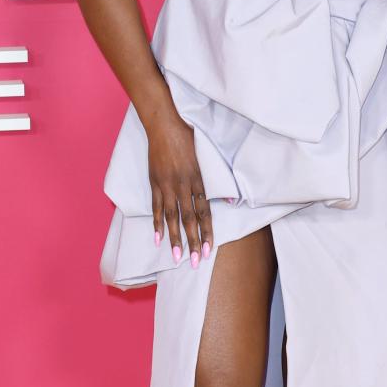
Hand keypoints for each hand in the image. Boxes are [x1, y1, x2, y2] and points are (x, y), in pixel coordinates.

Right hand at [146, 112, 213, 265]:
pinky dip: (157, 223)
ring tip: (177, 257)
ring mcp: (167, 185)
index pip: (205, 211)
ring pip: (172, 216)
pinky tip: (158, 239)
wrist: (164, 124)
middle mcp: (183, 184)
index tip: (210, 249)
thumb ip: (218, 179)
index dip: (208, 231)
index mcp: (199, 179)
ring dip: (175, 238)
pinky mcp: (155, 182)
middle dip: (193, 241)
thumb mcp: (208, 155)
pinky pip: (156, 207)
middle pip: (189, 218)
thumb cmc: (189, 137)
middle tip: (197, 262)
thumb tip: (231, 200)